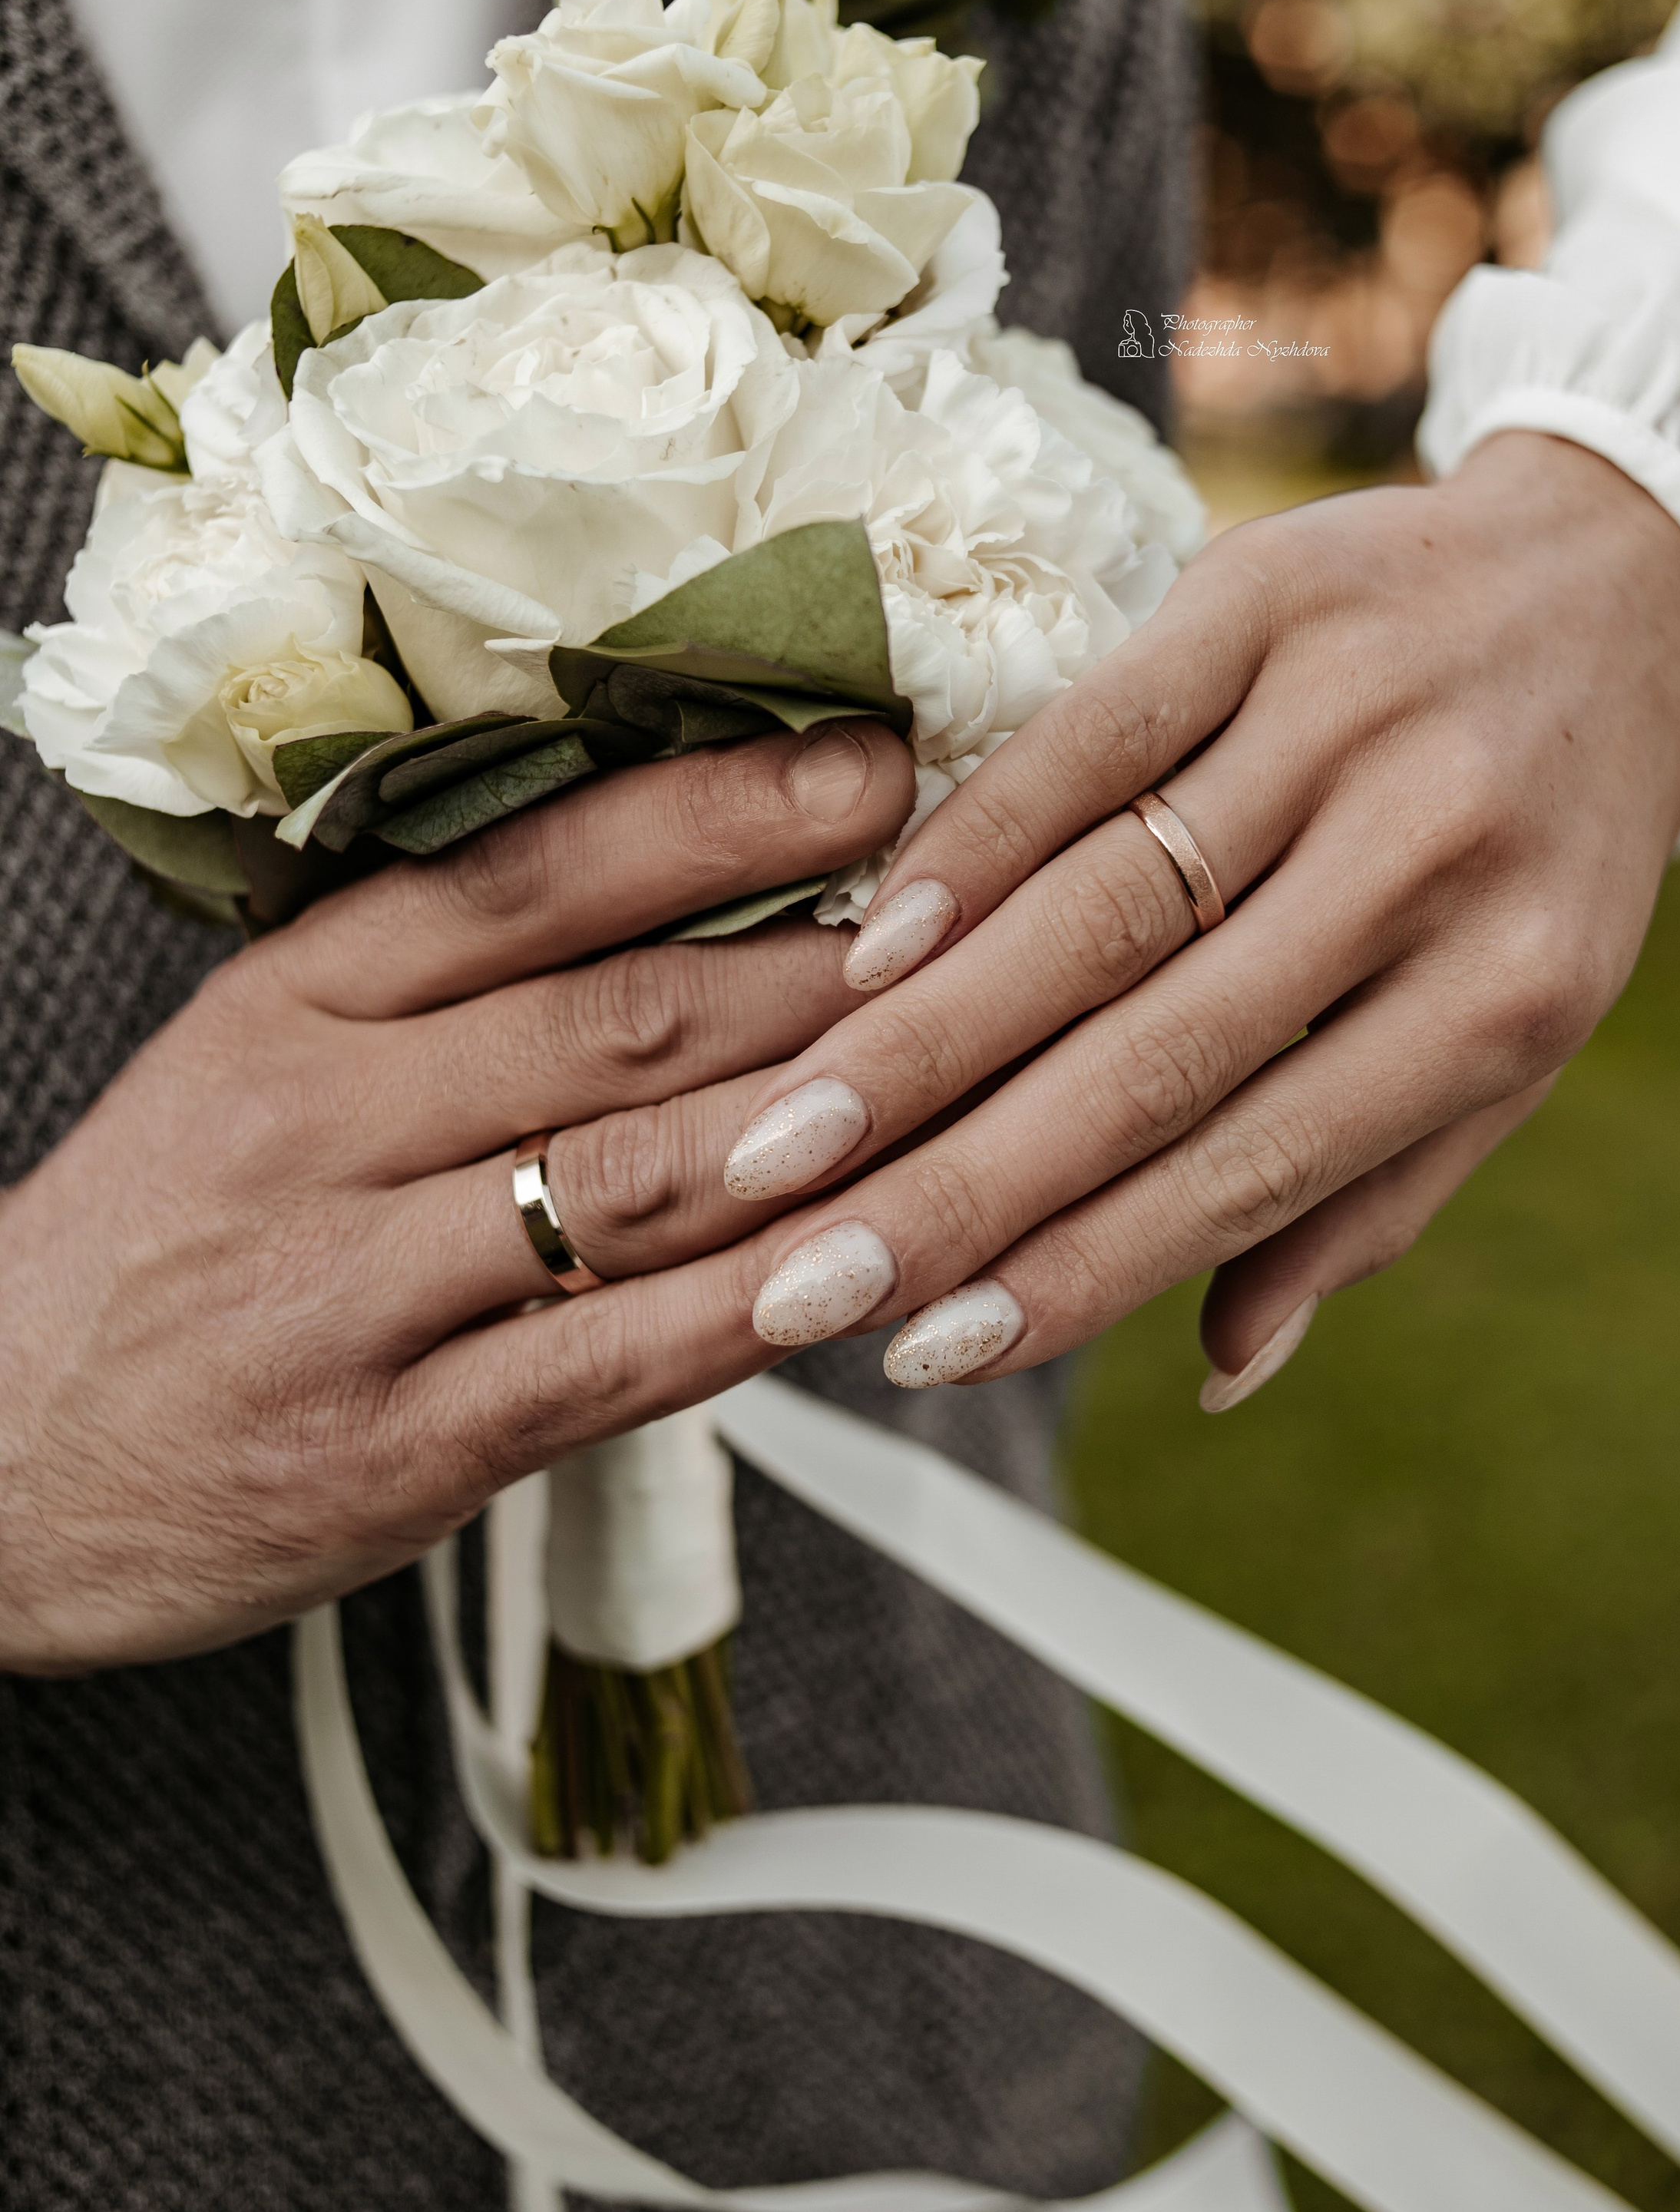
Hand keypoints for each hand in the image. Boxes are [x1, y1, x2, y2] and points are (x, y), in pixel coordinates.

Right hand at [0, 721, 911, 1670]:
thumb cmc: (163, 1246)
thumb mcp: (259, 1066)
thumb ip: (444, 995)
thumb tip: (694, 907)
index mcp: (295, 1001)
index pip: (530, 871)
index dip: (722, 814)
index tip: (876, 763)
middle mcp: (322, 1121)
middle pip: (620, 1017)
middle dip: (825, 965)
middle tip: (984, 916)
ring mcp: (352, 1289)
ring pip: (637, 1182)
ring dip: (824, 1128)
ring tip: (970, 1072)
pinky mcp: (389, 1447)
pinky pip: (612, 1363)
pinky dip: (755, 1314)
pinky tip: (868, 1273)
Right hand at [716, 435, 1679, 1402]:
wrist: (1624, 585)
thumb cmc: (1540, 859)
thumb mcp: (1509, 1035)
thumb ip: (1367, 1197)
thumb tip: (1225, 1375)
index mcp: (1505, 999)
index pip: (1255, 1162)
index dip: (1082, 1265)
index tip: (925, 1352)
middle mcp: (1433, 860)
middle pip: (1153, 1053)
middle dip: (960, 1185)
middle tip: (797, 1284)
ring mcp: (1349, 717)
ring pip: (1098, 907)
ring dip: (926, 1040)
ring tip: (783, 1144)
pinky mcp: (1266, 593)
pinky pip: (1089, 741)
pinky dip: (972, 849)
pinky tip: (870, 952)